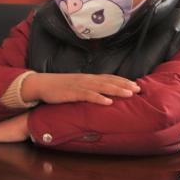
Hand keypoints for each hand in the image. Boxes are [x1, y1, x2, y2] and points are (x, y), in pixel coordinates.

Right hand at [21, 73, 140, 104]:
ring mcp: (80, 85)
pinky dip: (99, 98)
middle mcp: (86, 79)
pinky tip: (108, 102)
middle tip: (138, 89)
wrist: (41, 84)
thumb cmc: (59, 87)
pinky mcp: (72, 93)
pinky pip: (88, 95)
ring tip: (129, 94)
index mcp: (88, 78)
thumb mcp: (76, 86)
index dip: (122, 80)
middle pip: (108, 81)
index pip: (108, 77)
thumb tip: (101, 94)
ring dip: (116, 90)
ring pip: (101, 87)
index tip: (135, 84)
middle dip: (124, 85)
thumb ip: (88, 88)